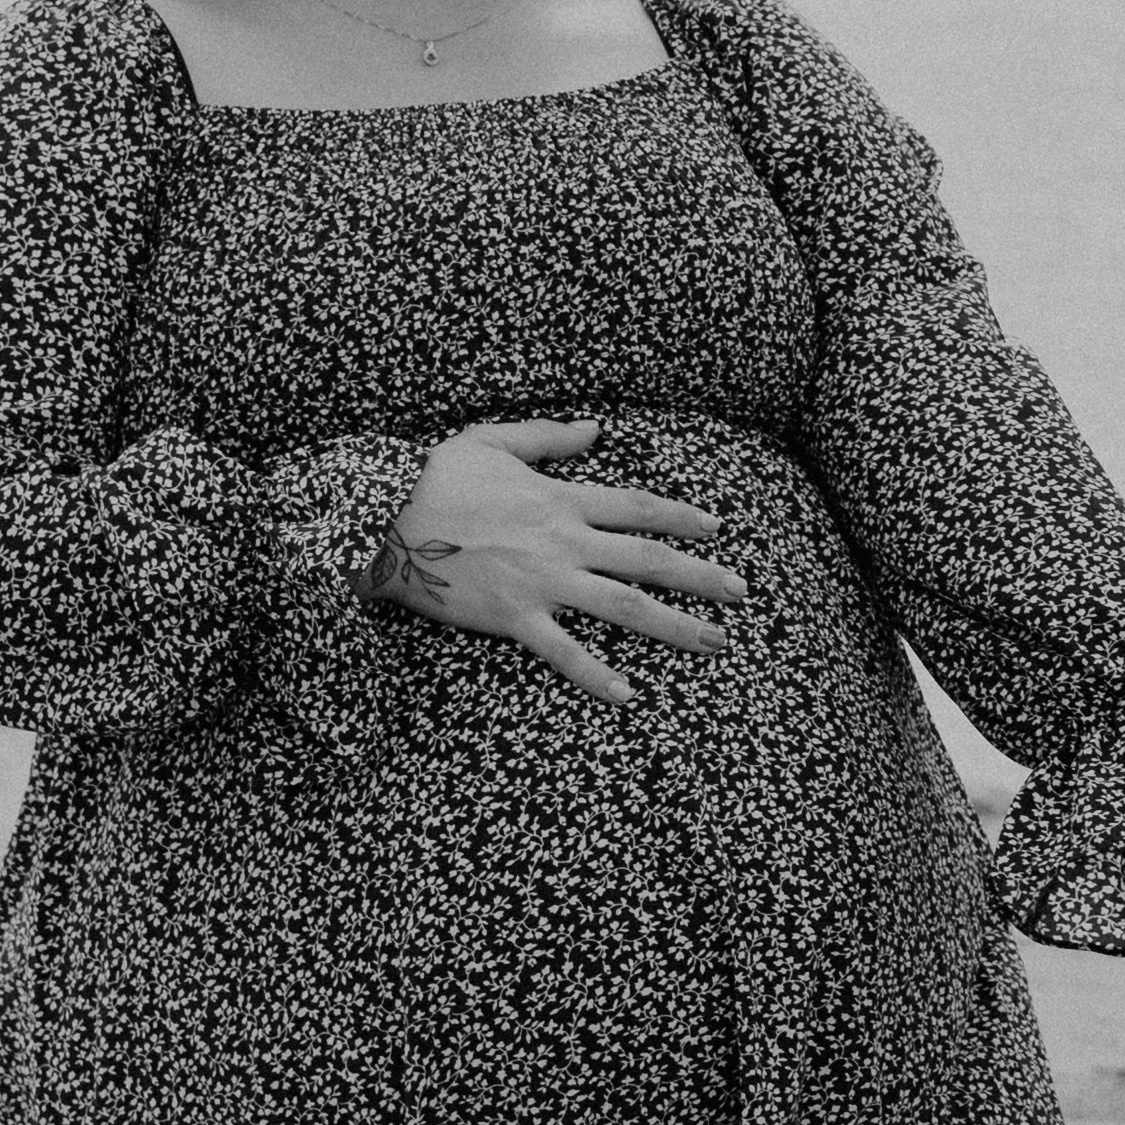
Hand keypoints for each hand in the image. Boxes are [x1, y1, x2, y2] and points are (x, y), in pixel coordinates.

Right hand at [382, 419, 750, 699]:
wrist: (382, 520)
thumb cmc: (432, 478)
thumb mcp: (492, 440)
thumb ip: (548, 436)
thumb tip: (596, 429)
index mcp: (561, 498)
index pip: (639, 507)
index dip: (684, 516)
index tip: (717, 528)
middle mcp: (564, 541)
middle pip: (649, 558)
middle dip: (701, 576)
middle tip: (742, 593)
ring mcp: (543, 581)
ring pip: (624, 606)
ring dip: (676, 626)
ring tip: (715, 642)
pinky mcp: (514, 617)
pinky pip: (564, 651)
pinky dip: (597, 674)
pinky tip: (629, 695)